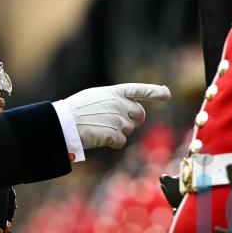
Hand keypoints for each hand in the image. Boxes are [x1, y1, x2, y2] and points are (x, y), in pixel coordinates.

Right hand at [56, 83, 170, 149]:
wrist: (64, 123)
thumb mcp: (96, 97)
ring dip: (118, 132)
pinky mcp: (115, 134)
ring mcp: (118, 119)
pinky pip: (121, 142)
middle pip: (139, 114)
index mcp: (114, 92)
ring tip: (100, 128)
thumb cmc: (77, 110)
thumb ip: (113, 100)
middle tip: (118, 123)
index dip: (154, 91)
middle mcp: (120, 104)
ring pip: (129, 130)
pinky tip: (99, 137)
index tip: (166, 93)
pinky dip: (112, 143)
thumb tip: (126, 109)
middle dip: (133, 121)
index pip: (138, 90)